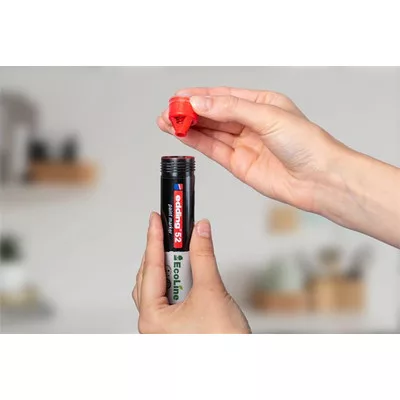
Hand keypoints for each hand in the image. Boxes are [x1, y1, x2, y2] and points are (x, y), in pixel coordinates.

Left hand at [132, 212, 250, 333]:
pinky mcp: (174, 326)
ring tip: (180, 246)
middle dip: (161, 250)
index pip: (151, 267)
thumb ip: (203, 257)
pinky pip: (168, 295)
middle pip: (150, 275)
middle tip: (170, 228)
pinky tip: (186, 270)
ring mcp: (163, 326)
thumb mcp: (211, 292)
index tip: (156, 219)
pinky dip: (176, 278)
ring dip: (170, 265)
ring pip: (159, 286)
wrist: (236, 370)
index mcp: (153, 317)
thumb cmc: (221, 343)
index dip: (154, 239)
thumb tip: (200, 232)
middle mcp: (153, 322)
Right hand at [157, 86, 346, 213]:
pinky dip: (196, 142)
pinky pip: (213, 149)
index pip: (223, 96)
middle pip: (213, 114)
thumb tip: (200, 102)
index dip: (199, 95)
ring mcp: (244, 144)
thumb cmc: (306, 144)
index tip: (178, 96)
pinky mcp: (239, 164)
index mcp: (261, 104)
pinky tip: (182, 134)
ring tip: (167, 121)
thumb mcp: (268, 116)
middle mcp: (251, 123)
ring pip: (210, 132)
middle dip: (189, 112)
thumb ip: (231, 109)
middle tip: (168, 111)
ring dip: (188, 127)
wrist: (318, 179)